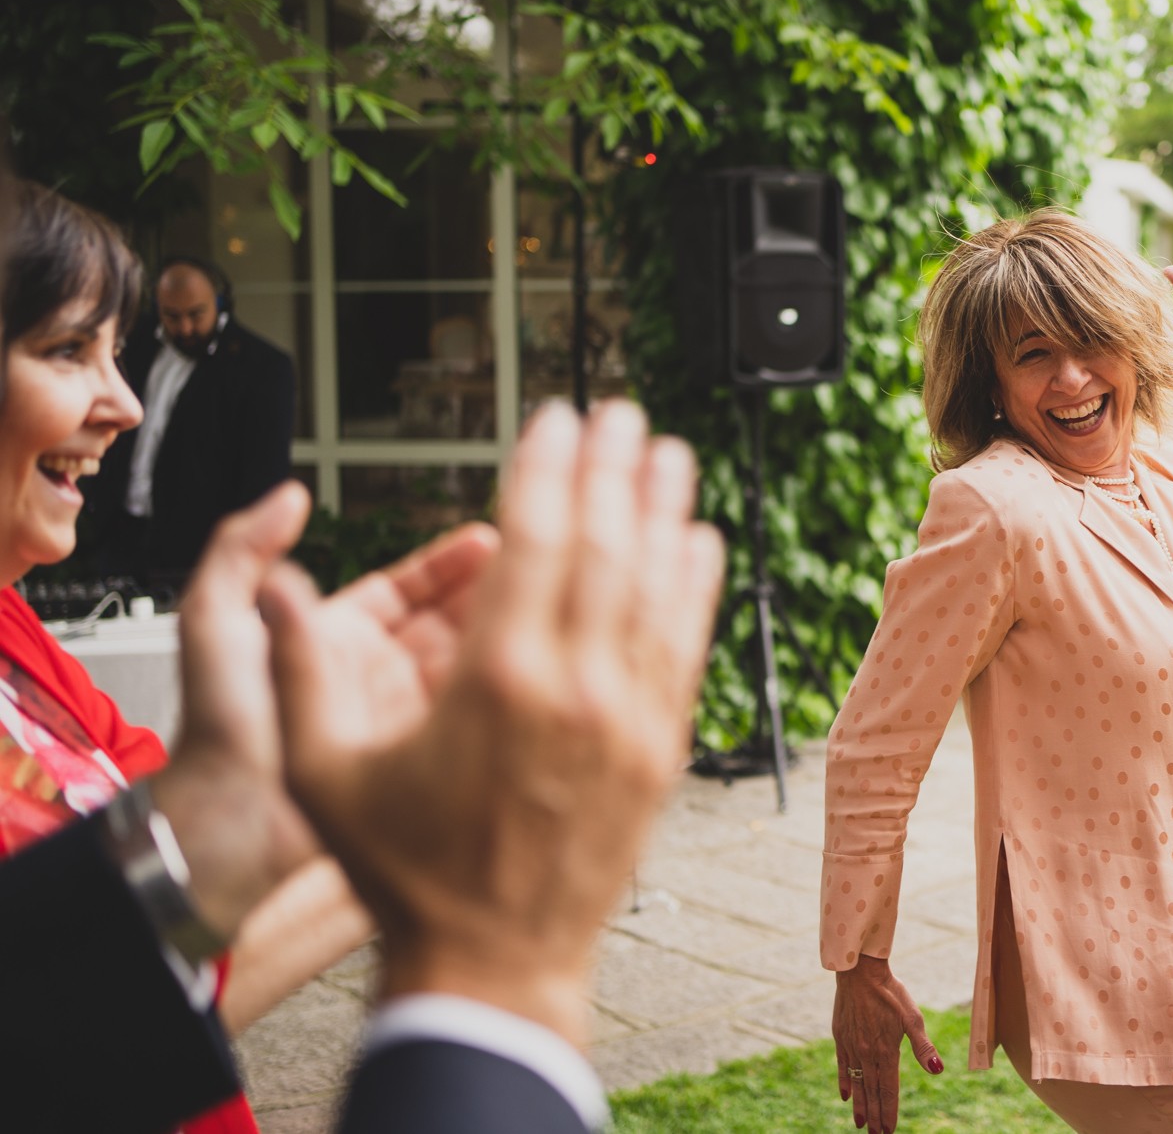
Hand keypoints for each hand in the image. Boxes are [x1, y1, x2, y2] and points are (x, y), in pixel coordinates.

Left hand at [150, 484, 493, 940]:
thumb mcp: (216, 623)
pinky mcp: (427, 764)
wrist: (230, 828)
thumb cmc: (218, 735)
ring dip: (507, 637)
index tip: (490, 540)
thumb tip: (289, 498)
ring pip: (470, 668)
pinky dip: (504, 691)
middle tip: (537, 567)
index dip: (450, 564)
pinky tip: (531, 669)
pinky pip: (475, 719)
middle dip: (495, 593)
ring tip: (545, 611)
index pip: (408, 589)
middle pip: (451, 623)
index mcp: (335, 641)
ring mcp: (405, 723)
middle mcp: (377, 679)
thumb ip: (243, 550)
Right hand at [263, 401, 724, 1046]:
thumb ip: (301, 673)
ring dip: (664, 511)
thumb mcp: (326, 773)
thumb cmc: (409, 872)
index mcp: (496, 677)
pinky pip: (685, 645)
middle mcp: (575, 686)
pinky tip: (697, 542)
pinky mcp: (661, 749)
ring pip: (657, 587)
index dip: (550, 467)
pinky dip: (693, 586)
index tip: (560, 417)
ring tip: (669, 453)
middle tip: (622, 412)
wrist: (496, 960)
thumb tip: (275, 586)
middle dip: (614, 468)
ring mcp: (629, 718)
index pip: (536, 538)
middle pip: (606, 546)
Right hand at [834, 954, 942, 1133]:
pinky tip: (846, 1097)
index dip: (890, 1111)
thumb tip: (938, 1069)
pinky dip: (845, 1083)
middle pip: (871, 1092)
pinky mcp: (841, 1038)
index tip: (889, 1131)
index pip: (888, 1089)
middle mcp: (867, 1053)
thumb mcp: (912, 1017)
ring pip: (856, 1083)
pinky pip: (842, 1067)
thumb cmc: (892, 993)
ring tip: (860, 1125)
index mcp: (886, 1051)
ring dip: (860, 1106)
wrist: (861, 972)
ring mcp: (851, 1047)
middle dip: (875, 1116)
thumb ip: (923, 1046)